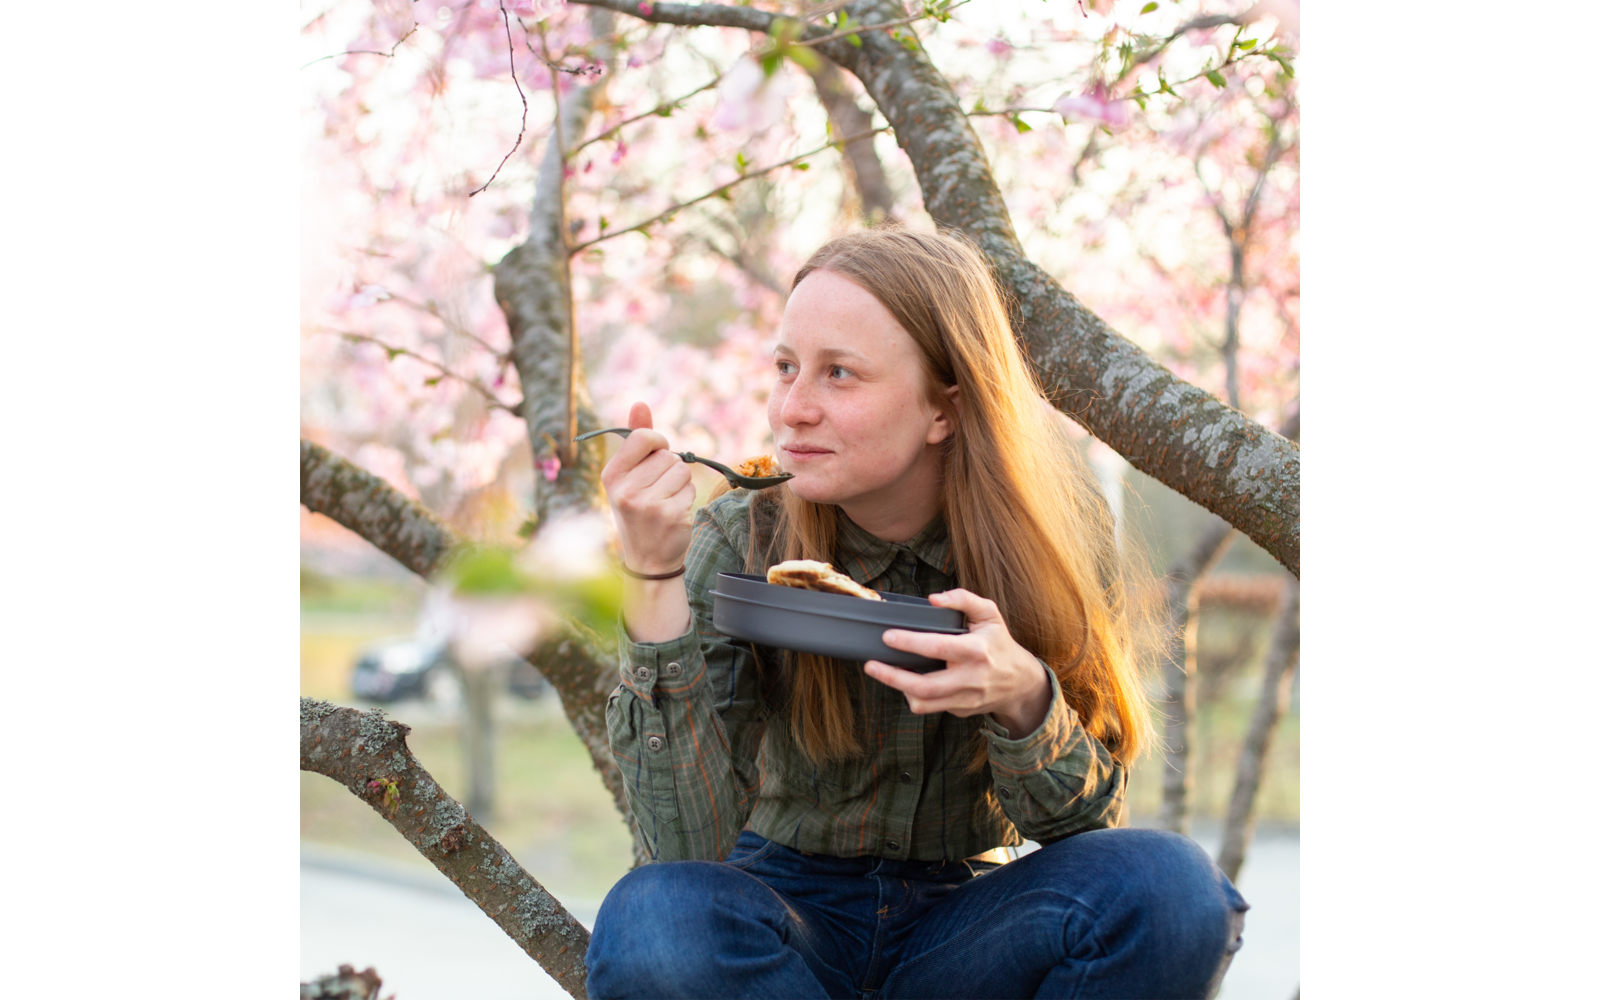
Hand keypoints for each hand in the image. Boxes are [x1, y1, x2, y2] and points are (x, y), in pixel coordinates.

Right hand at [599, 402, 695, 575]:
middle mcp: (625, 490)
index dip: (657, 442)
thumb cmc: (639, 510)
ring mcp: (647, 504)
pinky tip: (673, 513)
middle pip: (667, 455)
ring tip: (665, 501)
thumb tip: (640, 403)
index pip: (643, 436)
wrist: (648, 559)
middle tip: (657, 490)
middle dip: (669, 468)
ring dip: (680, 483)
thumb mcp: (629, 476)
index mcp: (611, 475)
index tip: (655, 455)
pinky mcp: (669, 515)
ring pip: (682, 470)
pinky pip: (690, 488)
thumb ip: (635, 438)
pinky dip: (686, 497)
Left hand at [866, 589, 1052, 737]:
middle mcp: (971, 679)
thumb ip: (963, 599)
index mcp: (977, 651)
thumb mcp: (989, 614)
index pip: (938, 647)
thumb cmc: (999, 643)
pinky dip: (915, 695)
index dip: (909, 643)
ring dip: (898, 688)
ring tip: (883, 672)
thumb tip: (934, 599)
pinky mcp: (960, 711)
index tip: (887, 637)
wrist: (1020, 682)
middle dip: (892, 677)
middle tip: (871, 665)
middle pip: (924, 686)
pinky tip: (908, 681)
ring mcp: (965, 699)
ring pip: (923, 703)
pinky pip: (931, 707)